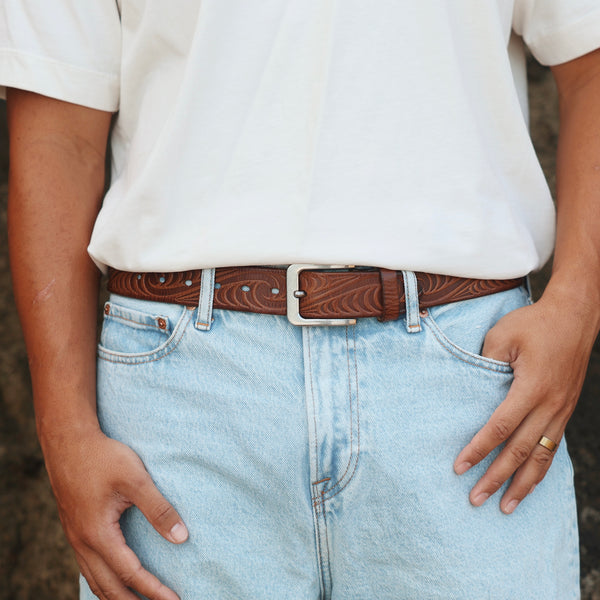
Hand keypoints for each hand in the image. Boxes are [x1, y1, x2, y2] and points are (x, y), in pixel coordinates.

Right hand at [42, 427, 187, 599]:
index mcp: (99, 535)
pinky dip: (103, 581)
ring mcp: (75, 538)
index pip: (130, 574)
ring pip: (95, 580)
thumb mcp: (136, 480)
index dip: (153, 590)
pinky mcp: (74, 529)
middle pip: (109, 588)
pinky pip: (88, 567)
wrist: (68, 441)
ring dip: (116, 596)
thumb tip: (181, 537)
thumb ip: (159, 509)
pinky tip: (114, 579)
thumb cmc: (103, 458)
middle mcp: (83, 543)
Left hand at [453, 289, 596, 513]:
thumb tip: (472, 392)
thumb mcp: (501, 336)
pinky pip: (552, 447)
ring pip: (541, 457)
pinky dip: (540, 468)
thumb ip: (484, 365)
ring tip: (506, 506)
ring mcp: (561, 411)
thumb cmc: (533, 323)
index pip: (499, 428)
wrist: (574, 317)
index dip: (478, 450)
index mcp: (531, 388)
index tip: (459, 468)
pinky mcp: (565, 410)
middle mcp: (549, 406)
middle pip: (520, 451)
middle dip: (497, 478)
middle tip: (476, 499)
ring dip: (523, 484)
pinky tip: (529, 482)